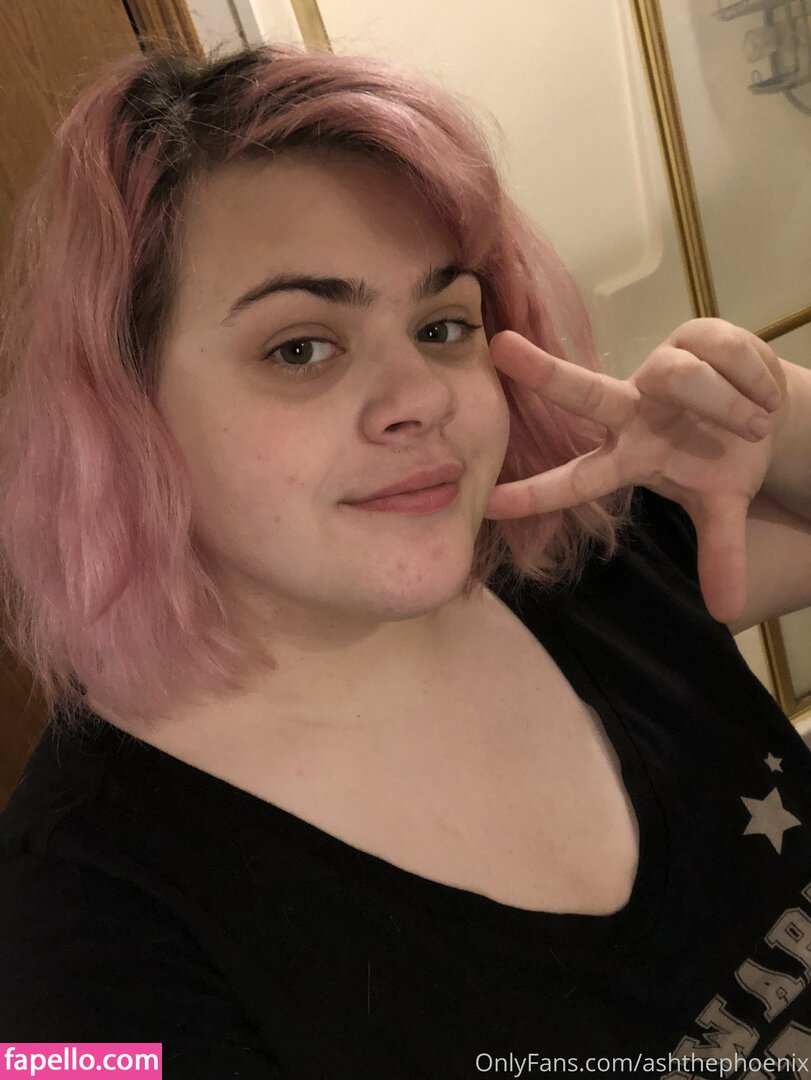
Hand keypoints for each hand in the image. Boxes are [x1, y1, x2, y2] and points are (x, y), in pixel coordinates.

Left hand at [484, 318, 788, 623]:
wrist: (767, 412)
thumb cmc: (722, 461)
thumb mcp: (720, 508)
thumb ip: (719, 552)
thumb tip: (727, 612)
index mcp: (628, 457)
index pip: (575, 481)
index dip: (534, 495)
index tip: (488, 505)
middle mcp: (630, 411)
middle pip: (583, 395)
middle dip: (543, 373)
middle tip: (500, 348)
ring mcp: (657, 370)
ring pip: (682, 379)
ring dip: (729, 408)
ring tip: (756, 426)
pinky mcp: (691, 336)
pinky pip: (723, 355)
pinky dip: (754, 382)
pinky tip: (765, 397)